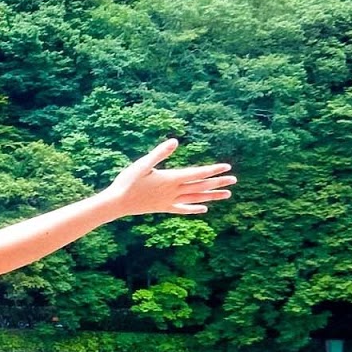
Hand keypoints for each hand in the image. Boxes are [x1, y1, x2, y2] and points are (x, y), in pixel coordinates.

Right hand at [104, 138, 235, 216]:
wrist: (117, 203)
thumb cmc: (127, 181)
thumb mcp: (142, 164)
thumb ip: (159, 153)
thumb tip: (174, 141)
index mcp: (170, 178)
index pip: (197, 174)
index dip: (212, 170)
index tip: (227, 167)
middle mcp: (174, 191)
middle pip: (200, 186)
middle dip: (218, 183)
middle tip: (234, 180)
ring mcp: (169, 200)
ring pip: (196, 198)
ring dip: (212, 196)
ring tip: (227, 195)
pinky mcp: (163, 207)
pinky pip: (183, 208)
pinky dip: (194, 208)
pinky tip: (204, 209)